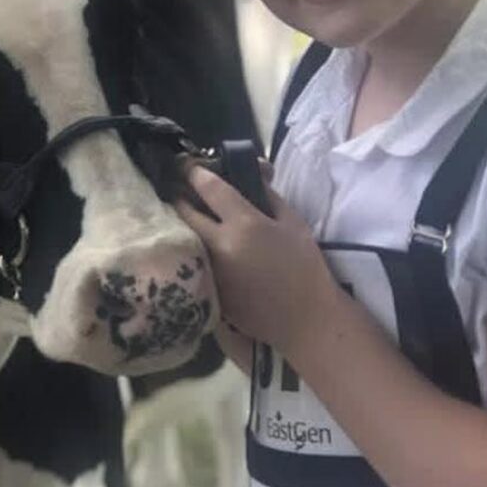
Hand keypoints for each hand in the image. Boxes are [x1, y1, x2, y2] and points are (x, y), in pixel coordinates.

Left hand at [175, 164, 338, 357]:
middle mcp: (219, 246)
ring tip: (192, 218)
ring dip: (186, 225)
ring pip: (186, 238)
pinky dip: (194, 250)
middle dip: (182, 198)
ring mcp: (210, 271)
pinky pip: (194, 261)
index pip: (209, 188)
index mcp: (244, 225)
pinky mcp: (208, 291)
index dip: (195, 173)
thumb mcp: (293, 222)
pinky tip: (201, 248)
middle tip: (184, 192)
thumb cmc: (304, 266)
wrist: (305, 318)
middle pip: (185, 212)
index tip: (191, 168)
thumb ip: (267, 196)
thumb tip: (249, 176)